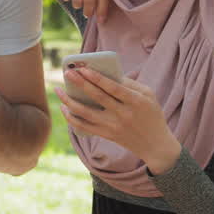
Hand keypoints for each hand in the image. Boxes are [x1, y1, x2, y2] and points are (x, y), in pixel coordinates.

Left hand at [53, 64, 180, 173]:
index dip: (96, 78)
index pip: (112, 88)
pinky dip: (72, 118)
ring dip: (69, 101)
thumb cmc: (151, 114)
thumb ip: (130, 83)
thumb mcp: (148, 95)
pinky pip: (84, 127)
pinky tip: (64, 107)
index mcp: (135, 101)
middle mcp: (123, 115)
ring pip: (86, 114)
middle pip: (97, 97)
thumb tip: (105, 74)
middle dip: (80, 83)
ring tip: (58, 90)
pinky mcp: (106, 135)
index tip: (83, 68)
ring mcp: (113, 127)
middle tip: (67, 73)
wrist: (155, 144)